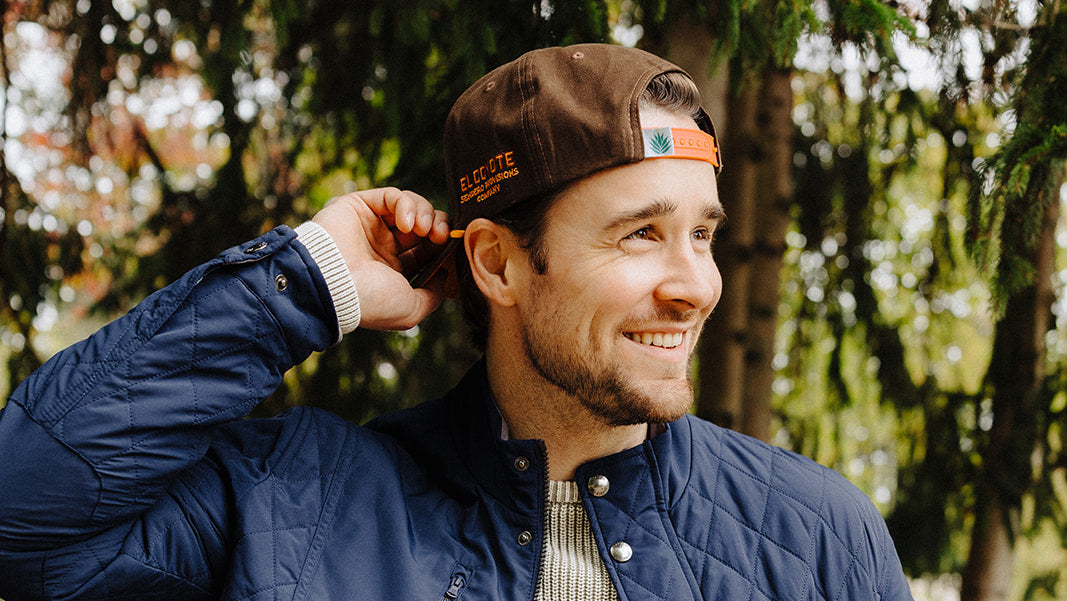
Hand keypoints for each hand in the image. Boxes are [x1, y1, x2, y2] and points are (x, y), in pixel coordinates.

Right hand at [312, 188, 451, 330]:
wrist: (334, 284)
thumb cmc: (371, 301)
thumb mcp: (411, 310)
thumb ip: (432, 294)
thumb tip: (442, 273)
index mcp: (391, 271)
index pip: (426, 250)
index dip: (442, 246)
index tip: (450, 248)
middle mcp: (380, 247)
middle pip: (421, 226)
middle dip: (438, 226)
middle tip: (441, 235)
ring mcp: (369, 225)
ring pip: (409, 207)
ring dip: (424, 213)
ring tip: (424, 228)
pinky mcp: (358, 206)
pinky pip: (391, 195)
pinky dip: (405, 204)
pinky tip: (406, 223)